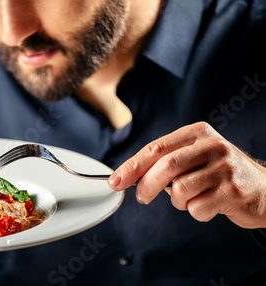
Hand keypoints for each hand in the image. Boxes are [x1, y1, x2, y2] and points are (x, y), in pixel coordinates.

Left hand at [108, 122, 265, 228]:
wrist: (263, 189)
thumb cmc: (219, 173)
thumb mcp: (195, 155)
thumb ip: (166, 160)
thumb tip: (128, 175)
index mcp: (197, 133)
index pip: (156, 148)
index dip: (132, 166)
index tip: (115, 181)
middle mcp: (212, 146)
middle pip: (165, 166)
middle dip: (146, 185)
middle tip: (142, 197)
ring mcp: (224, 169)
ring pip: (180, 190)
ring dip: (177, 202)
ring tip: (190, 198)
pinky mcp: (233, 192)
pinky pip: (197, 208)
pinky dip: (195, 212)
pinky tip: (207, 206)